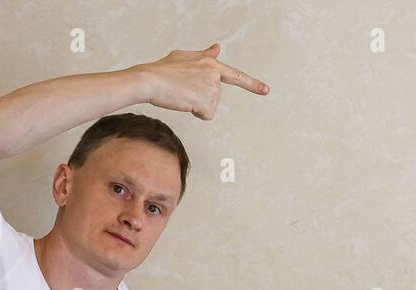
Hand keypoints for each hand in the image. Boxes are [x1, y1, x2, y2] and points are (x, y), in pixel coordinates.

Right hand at [137, 43, 268, 119]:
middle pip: (215, 97)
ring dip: (196, 105)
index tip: (266, 90)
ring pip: (210, 107)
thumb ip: (203, 57)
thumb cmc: (162, 70)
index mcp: (210, 63)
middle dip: (200, 98)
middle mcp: (214, 74)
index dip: (252, 84)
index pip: (235, 75)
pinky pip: (206, 115)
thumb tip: (217, 48)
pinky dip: (195, 113)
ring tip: (181, 94)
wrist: (149, 80)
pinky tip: (184, 102)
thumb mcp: (184, 58)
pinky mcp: (207, 101)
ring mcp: (211, 87)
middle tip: (182, 90)